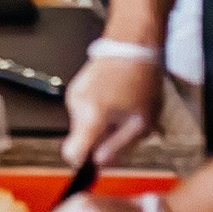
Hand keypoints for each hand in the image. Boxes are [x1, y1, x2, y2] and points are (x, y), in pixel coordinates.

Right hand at [63, 51, 163, 166]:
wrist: (132, 48)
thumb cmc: (141, 81)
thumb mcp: (141, 123)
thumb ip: (118, 148)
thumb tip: (101, 163)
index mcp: (92, 116)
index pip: (71, 153)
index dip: (82, 164)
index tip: (93, 163)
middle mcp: (77, 106)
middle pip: (81, 139)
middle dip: (100, 139)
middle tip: (122, 128)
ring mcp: (73, 95)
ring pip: (83, 125)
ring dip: (101, 124)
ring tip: (121, 109)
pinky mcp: (75, 88)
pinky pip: (83, 111)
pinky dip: (97, 111)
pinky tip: (114, 99)